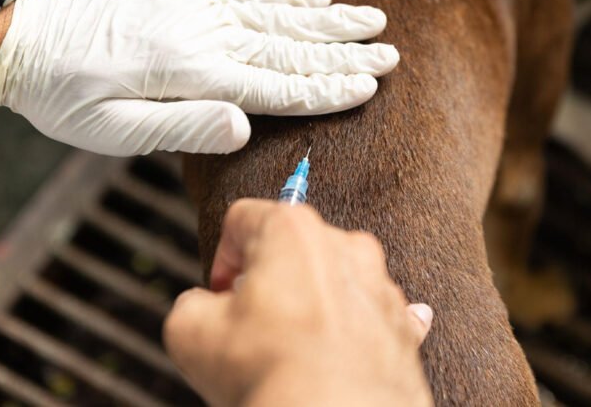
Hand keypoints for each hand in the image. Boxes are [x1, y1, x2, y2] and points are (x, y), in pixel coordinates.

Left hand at [0, 0, 398, 155]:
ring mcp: (194, 13)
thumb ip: (182, 127)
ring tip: (370, 19)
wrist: (24, 43)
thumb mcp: (112, 131)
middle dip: (342, 51)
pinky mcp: (185, 4)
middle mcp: (200, 35)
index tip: (368, 86)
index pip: (272, 83)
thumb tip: (244, 128)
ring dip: (326, 19)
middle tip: (390, 53)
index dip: (323, 88)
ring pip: (274, 15)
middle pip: (286, 44)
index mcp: (187, 71)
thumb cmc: (65, 98)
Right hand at [164, 200, 433, 406]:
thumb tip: (204, 307)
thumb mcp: (188, 331)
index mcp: (292, 230)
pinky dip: (352, 329)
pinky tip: (337, 350)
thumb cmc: (271, 372)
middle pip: (293, 248)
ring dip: (312, 304)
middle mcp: (343, 246)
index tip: (219, 293)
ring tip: (291, 348)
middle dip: (269, 281)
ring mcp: (379, 284)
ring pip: (333, 280)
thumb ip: (191, 303)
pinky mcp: (401, 324)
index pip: (242, 219)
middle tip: (251, 323)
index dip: (222, 258)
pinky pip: (370, 315)